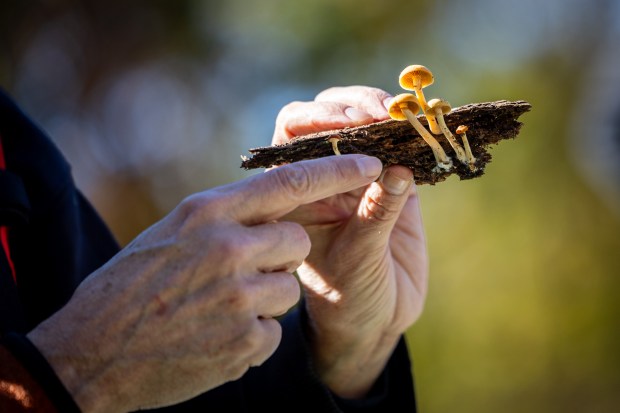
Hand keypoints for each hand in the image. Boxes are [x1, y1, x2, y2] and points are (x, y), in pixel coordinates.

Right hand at [27, 155, 382, 412]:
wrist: (91, 354)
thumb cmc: (129, 288)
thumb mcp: (171, 235)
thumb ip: (223, 217)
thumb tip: (274, 200)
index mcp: (207, 213)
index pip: (287, 181)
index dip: (335, 170)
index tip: (370, 161)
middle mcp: (226, 248)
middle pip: (296, 240)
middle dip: (280, 257)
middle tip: (241, 272)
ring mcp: (237, 297)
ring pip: (289, 289)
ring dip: (264, 301)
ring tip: (217, 310)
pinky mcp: (244, 343)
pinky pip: (273, 331)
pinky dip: (250, 336)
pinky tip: (213, 338)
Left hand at [273, 86, 428, 397]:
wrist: (375, 318)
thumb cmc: (348, 297)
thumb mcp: (357, 261)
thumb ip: (374, 217)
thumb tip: (398, 170)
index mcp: (294, 191)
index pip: (293, 134)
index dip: (321, 121)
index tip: (355, 128)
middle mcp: (320, 174)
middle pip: (327, 115)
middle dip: (354, 106)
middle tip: (384, 114)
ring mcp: (356, 174)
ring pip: (364, 122)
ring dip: (385, 113)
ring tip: (408, 118)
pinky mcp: (391, 180)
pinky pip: (400, 145)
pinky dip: (414, 134)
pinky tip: (428, 130)